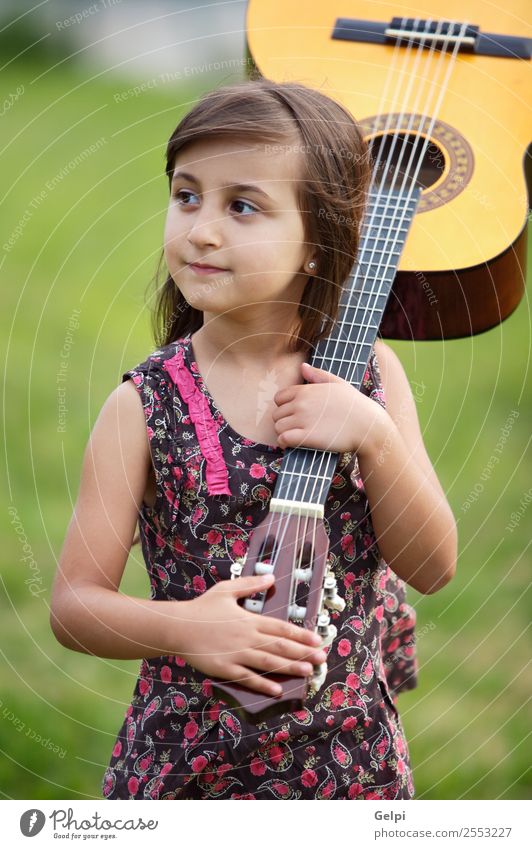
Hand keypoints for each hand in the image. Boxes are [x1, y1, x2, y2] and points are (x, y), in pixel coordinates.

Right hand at [173, 573, 326, 696]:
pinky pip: (247, 677)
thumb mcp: (226, 590)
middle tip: (322, 659)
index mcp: (250, 619)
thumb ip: (250, 585)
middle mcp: (247, 637)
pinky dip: (263, 683)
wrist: (177, 627)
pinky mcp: (225, 668)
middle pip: (280, 646)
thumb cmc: (202, 608)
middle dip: (303, 653)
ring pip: (269, 661)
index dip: (301, 635)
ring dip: (290, 667)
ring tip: (308, 672)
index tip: (317, 640)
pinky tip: (277, 689)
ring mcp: (237, 654)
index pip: (281, 628)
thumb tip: (271, 577)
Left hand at [272, 361, 388, 454]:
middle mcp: (301, 403)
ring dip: (284, 432)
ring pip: (278, 427)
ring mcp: (303, 420)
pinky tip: (294, 443)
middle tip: (298, 427)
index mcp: (306, 390)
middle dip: (284, 421)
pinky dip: (285, 442)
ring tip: (296, 435)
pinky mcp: (306, 437)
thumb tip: (303, 366)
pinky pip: (283, 439)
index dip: (285, 407)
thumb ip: (317, 375)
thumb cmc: (355, 404)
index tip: (296, 414)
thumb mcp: (338, 384)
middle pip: (277, 414)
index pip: (279, 398)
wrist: (368, 426)